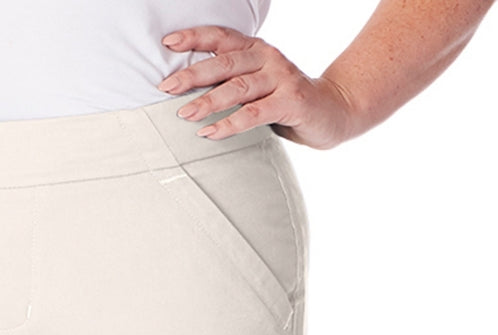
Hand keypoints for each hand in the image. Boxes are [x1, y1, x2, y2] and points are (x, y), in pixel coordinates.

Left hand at [158, 26, 360, 149]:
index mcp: (256, 50)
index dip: (195, 37)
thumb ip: (230, 82)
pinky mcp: (291, 102)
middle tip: (165, 87)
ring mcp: (280, 78)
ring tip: (184, 114)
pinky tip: (210, 133)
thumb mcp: (257, 85)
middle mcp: (267, 58)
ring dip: (208, 101)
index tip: (168, 43)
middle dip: (193, 74)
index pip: (222, 38)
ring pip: (238, 87)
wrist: (332, 111)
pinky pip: (255, 113)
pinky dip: (230, 123)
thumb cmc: (285, 100)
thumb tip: (185, 91)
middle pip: (225, 62)